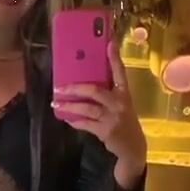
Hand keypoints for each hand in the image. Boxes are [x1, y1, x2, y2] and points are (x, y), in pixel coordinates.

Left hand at [53, 41, 146, 189]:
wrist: (133, 147)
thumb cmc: (124, 121)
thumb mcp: (122, 105)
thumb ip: (109, 93)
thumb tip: (86, 83)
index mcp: (124, 93)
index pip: (120, 72)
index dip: (114, 58)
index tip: (109, 43)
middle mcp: (119, 103)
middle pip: (94, 90)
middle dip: (75, 88)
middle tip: (59, 87)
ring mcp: (112, 117)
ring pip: (87, 108)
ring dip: (69, 106)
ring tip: (56, 103)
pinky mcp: (105, 130)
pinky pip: (85, 123)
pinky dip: (75, 121)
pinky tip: (66, 118)